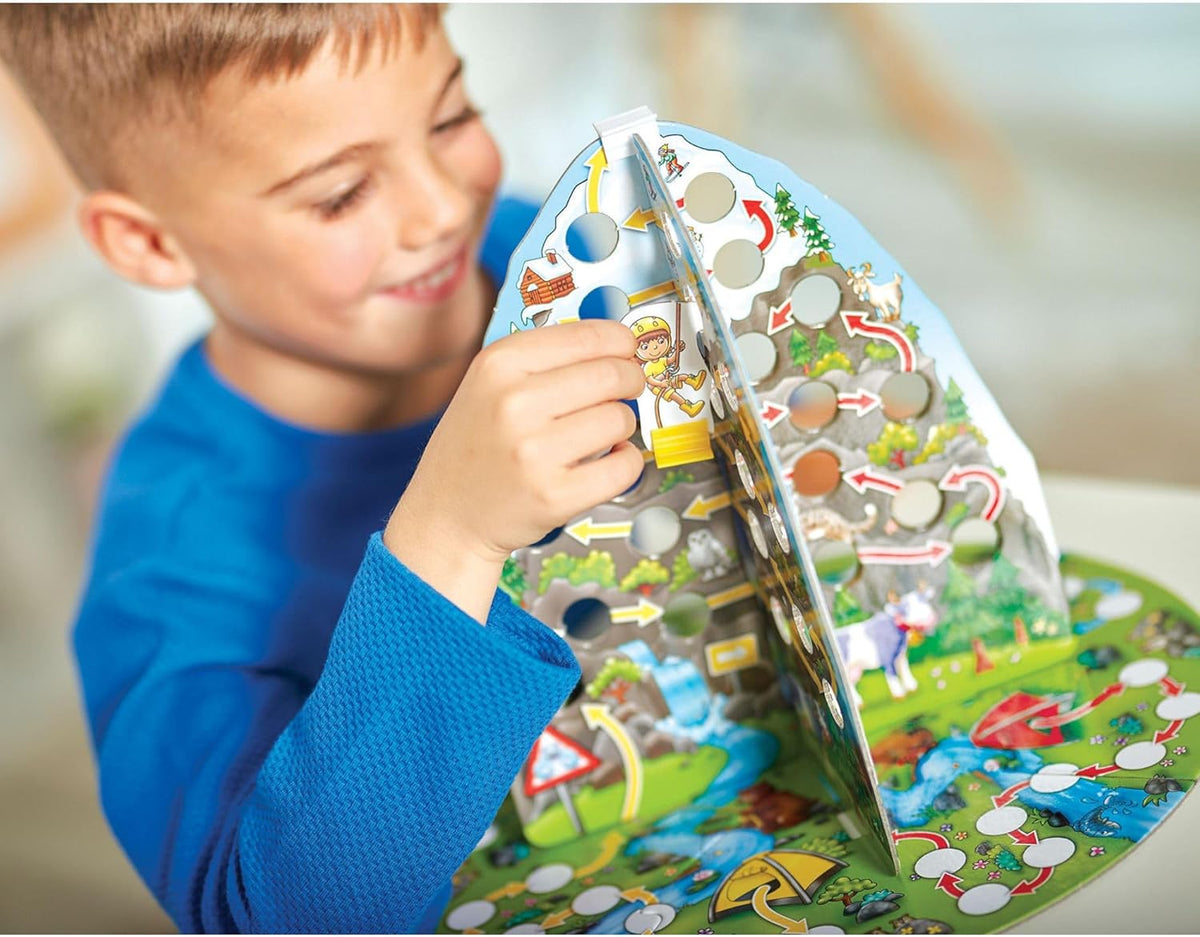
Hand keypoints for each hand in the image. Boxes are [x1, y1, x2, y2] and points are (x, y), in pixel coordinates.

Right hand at [385, 320, 645, 620]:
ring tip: (601, 434)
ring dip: (623, 426)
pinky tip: (607, 462)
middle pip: (613, 375)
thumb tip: (618, 345)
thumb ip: (545, 359)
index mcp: (499, 364)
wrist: (446, 514)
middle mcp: (514, 402)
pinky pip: (625, 466)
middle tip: (627, 392)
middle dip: (630, 382)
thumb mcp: (489, 384)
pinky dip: (627, 462)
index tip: (627, 352)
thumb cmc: (477, 446)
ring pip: (621, 419)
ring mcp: (534, 451)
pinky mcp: (554, 495)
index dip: (621, 344)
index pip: (589, 336)